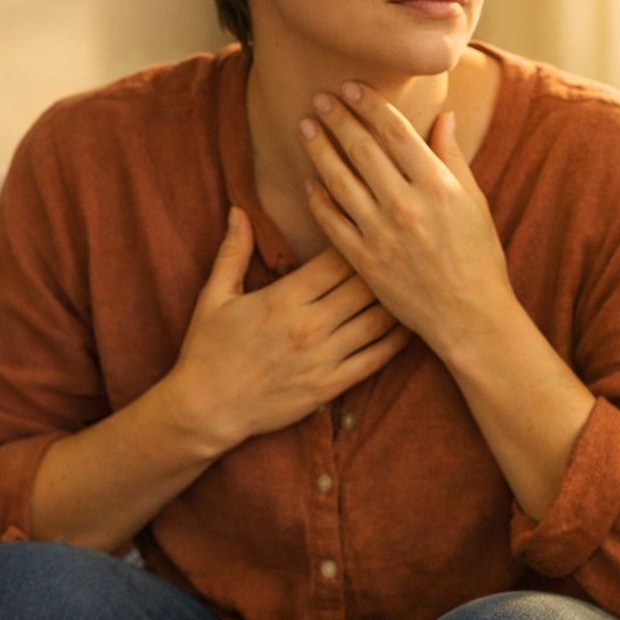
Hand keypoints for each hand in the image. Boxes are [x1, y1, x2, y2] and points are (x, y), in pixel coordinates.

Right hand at [163, 207, 409, 453]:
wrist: (205, 410)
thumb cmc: (206, 350)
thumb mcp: (214, 297)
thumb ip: (233, 252)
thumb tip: (239, 210)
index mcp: (284, 298)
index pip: (337, 259)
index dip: (359, 240)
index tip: (371, 229)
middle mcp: (309, 325)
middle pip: (365, 285)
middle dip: (385, 266)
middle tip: (403, 252)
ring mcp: (323, 358)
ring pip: (377, 320)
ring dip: (398, 301)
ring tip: (414, 283)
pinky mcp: (330, 386)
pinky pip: (375, 359)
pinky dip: (397, 340)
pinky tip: (410, 325)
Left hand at [298, 83, 512, 355]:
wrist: (470, 316)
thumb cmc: (479, 257)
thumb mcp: (474, 202)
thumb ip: (453, 157)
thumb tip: (443, 115)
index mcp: (437, 185)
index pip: (394, 132)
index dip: (368, 105)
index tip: (349, 87)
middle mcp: (406, 205)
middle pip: (361, 150)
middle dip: (337, 119)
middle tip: (318, 99)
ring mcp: (381, 234)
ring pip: (340, 181)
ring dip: (320, 151)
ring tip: (306, 128)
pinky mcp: (365, 261)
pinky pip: (332, 223)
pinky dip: (318, 199)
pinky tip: (309, 181)